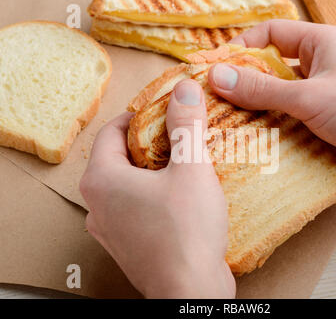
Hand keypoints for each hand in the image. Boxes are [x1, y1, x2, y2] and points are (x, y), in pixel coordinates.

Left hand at [80, 80, 235, 297]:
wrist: (191, 292)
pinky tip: (185, 196)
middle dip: (152, 144)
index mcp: (101, 181)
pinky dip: (158, 197)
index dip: (140, 115)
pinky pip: (140, 209)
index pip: (112, 132)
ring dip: (156, 172)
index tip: (165, 111)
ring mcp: (112, 230)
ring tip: (187, 163)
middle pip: (121, 159)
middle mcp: (98, 206)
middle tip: (181, 136)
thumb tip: (183, 88)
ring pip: (131, 186)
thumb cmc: (186, 230)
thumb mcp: (191, 168)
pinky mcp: (130, 247)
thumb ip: (185, 125)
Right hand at [208, 20, 335, 202]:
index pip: (270, 35)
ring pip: (279, 103)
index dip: (241, 48)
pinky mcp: (324, 129)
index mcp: (320, 45)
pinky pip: (290, 128)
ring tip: (227, 128)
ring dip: (257, 115)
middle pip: (271, 71)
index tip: (214, 67)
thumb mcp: (309, 94)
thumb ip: (262, 88)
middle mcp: (320, 70)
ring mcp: (322, 101)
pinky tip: (253, 148)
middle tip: (214, 104)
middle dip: (244, 86)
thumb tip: (217, 76)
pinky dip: (273, 137)